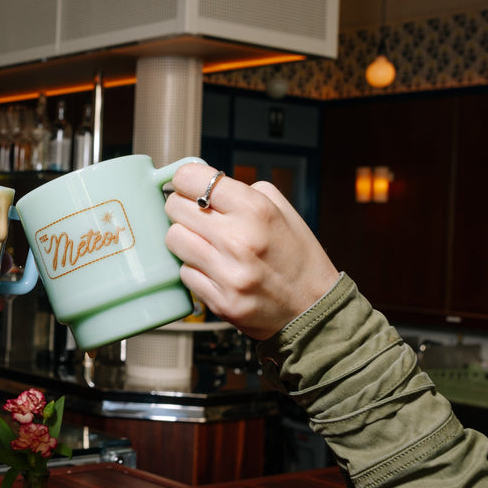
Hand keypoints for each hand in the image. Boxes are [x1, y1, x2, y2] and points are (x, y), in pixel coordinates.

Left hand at [164, 161, 339, 339]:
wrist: (314, 309)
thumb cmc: (298, 258)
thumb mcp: (282, 211)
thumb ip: (243, 192)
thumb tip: (204, 184)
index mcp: (256, 210)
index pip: (191, 178)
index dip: (186, 180)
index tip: (190, 187)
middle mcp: (239, 240)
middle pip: (174, 208)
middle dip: (182, 209)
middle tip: (197, 216)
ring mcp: (227, 274)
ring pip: (173, 239)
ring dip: (185, 239)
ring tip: (206, 244)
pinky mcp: (219, 301)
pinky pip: (184, 272)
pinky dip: (194, 269)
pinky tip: (215, 270)